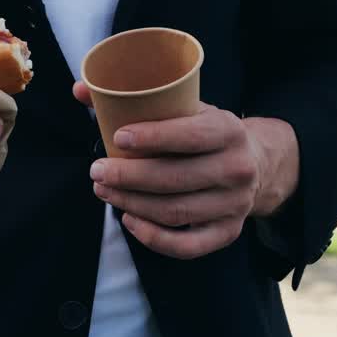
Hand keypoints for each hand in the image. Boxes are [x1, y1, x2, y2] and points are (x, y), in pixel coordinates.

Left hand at [72, 82, 298, 259]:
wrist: (256, 163)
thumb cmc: (205, 132)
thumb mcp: (185, 107)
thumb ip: (135, 98)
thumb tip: (80, 90)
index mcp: (229, 131)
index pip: (191, 136)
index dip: (153, 137)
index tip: (117, 137)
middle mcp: (237, 169)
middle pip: (176, 178)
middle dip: (129, 176)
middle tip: (97, 171)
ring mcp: (235, 204)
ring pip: (175, 211)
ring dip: (133, 203)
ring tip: (104, 190)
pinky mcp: (228, 232)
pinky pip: (187, 246)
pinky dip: (154, 237)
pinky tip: (129, 218)